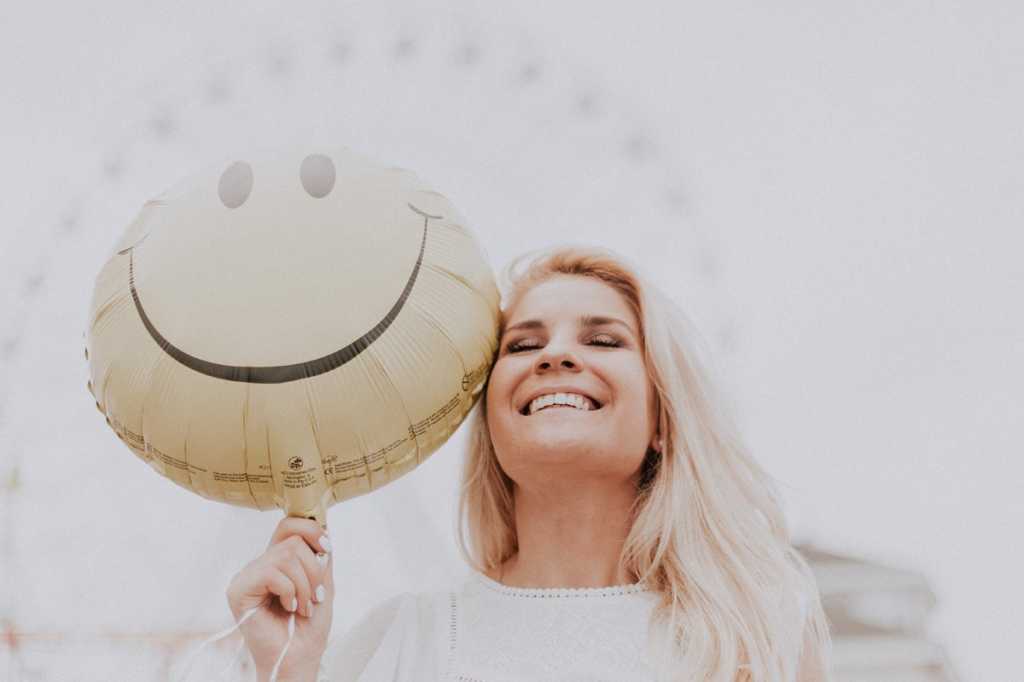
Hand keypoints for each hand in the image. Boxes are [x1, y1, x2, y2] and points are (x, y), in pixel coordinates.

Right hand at [226, 517, 334, 681]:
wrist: (299, 657)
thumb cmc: (309, 627)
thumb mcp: (323, 583)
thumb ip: (321, 555)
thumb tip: (323, 526)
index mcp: (278, 561)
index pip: (289, 525)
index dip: (312, 529)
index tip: (327, 549)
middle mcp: (260, 564)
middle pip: (292, 539)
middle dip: (314, 569)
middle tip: (315, 596)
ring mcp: (247, 576)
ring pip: (286, 555)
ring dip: (304, 585)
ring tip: (304, 607)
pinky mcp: (238, 590)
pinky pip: (271, 572)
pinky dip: (289, 591)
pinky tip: (289, 608)